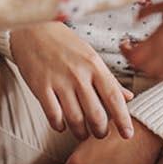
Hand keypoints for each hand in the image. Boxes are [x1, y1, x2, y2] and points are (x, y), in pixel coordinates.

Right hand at [9, 21, 133, 139]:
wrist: (33, 29)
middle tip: (100, 134)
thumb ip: (109, 78)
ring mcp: (59, 80)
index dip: (123, 119)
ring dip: (81, 132)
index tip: (128, 135)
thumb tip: (129, 97)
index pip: (114, 98)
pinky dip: (59, 125)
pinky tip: (61, 125)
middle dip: (101, 131)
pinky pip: (53, 115)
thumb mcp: (90, 56)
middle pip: (96, 114)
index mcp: (94, 65)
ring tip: (83, 133)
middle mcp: (78, 74)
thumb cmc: (65, 43)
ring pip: (75, 119)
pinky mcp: (40, 86)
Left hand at [127, 0, 162, 79]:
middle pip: (143, 68)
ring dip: (151, 67)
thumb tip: (135, 17)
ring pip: (158, 75)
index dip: (125, 51)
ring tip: (151, 58)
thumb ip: (148, 11)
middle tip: (136, 52)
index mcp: (159, 40)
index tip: (124, 44)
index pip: (133, 55)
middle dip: (136, 60)